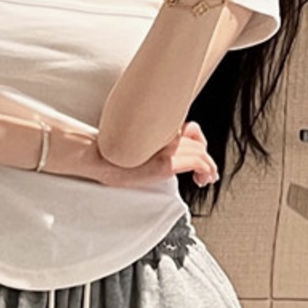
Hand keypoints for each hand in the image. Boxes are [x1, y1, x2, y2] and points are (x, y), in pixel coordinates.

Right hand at [88, 120, 218, 189]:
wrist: (98, 157)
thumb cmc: (111, 154)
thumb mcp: (136, 145)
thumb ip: (152, 143)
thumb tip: (161, 153)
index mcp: (160, 127)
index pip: (189, 129)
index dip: (197, 141)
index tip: (197, 153)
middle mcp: (167, 134)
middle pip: (198, 141)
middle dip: (205, 156)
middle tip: (206, 172)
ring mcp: (168, 148)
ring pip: (201, 152)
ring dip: (209, 166)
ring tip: (208, 178)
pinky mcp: (167, 162)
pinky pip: (198, 162)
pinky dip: (206, 170)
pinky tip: (203, 179)